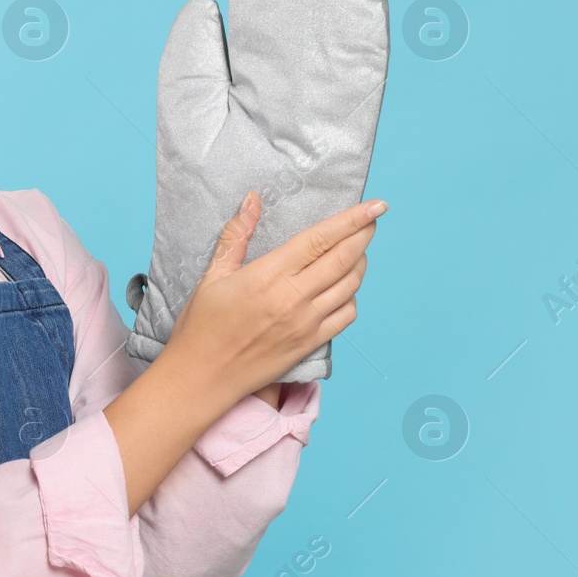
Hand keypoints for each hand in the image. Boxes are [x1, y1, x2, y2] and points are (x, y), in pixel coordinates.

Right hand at [162, 189, 386, 405]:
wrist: (203, 377)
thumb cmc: (202, 326)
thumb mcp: (212, 275)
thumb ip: (236, 235)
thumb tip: (252, 199)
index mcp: (269, 275)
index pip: (321, 239)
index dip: (351, 220)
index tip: (375, 206)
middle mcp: (293, 298)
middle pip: (344, 258)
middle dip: (364, 235)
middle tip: (371, 220)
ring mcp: (306, 323)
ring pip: (350, 285)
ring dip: (360, 263)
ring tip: (358, 250)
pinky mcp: (310, 344)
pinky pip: (346, 316)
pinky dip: (353, 296)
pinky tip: (345, 288)